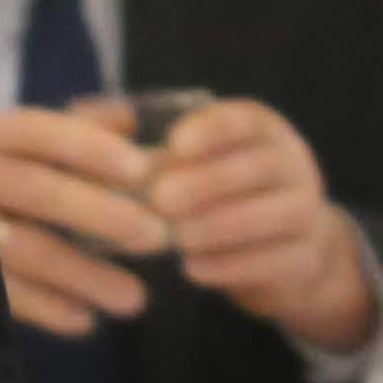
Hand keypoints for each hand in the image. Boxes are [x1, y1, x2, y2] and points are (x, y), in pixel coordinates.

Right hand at [0, 103, 171, 339]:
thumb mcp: (6, 142)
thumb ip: (71, 129)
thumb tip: (136, 121)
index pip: (42, 133)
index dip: (92, 149)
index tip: (143, 169)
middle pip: (36, 190)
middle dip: (101, 215)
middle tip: (158, 239)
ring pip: (22, 249)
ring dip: (83, 274)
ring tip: (135, 300)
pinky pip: (1, 293)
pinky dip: (46, 309)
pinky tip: (85, 321)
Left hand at [141, 96, 375, 352]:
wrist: (281, 251)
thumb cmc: (212, 193)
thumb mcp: (181, 160)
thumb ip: (132, 135)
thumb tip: (77, 112)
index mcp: (258, 129)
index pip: (243, 120)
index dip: (212, 130)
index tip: (174, 145)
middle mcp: (290, 163)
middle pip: (260, 166)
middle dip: (210, 182)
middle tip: (161, 199)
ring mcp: (305, 210)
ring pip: (275, 213)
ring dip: (220, 226)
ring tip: (176, 239)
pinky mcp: (304, 258)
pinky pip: (276, 260)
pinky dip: (233, 265)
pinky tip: (193, 270)